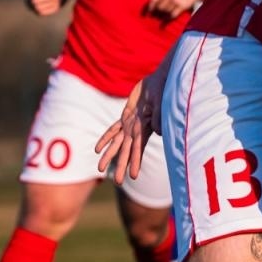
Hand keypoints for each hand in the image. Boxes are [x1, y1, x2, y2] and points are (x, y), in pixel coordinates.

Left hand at [95, 56, 168, 183]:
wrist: (160, 80)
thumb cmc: (163, 91)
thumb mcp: (162, 102)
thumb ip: (159, 117)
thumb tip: (159, 132)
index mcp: (145, 127)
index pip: (139, 148)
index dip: (136, 161)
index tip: (134, 176)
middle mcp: (136, 128)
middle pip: (127, 150)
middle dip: (122, 165)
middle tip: (118, 182)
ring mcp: (130, 123)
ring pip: (117, 143)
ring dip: (110, 155)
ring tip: (101, 169)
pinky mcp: (126, 116)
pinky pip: (113, 129)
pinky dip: (106, 138)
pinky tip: (97, 149)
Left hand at [143, 0, 209, 17]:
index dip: (150, 6)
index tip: (149, 11)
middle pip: (160, 7)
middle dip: (158, 11)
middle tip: (157, 13)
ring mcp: (176, 1)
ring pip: (166, 11)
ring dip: (164, 14)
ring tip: (164, 14)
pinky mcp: (182, 6)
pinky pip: (173, 14)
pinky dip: (169, 19)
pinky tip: (166, 20)